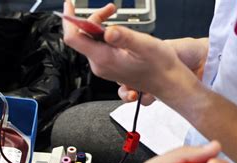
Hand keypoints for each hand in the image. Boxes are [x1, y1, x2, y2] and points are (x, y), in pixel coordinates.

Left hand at [63, 0, 200, 105]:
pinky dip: (104, 33)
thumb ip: (125, 38)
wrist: (167, 82)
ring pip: (91, 40)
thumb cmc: (160, 67)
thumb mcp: (145, 46)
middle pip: (83, 36)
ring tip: (114, 16)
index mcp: (104, 59)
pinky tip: (117, 30)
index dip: (69, 20)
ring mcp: (103, 66)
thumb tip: (108, 32)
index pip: (74, 39)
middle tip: (110, 9)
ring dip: (100, 25)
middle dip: (93, 19)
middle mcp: (99, 64)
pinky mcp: (108, 65)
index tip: (69, 5)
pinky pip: (98, 46)